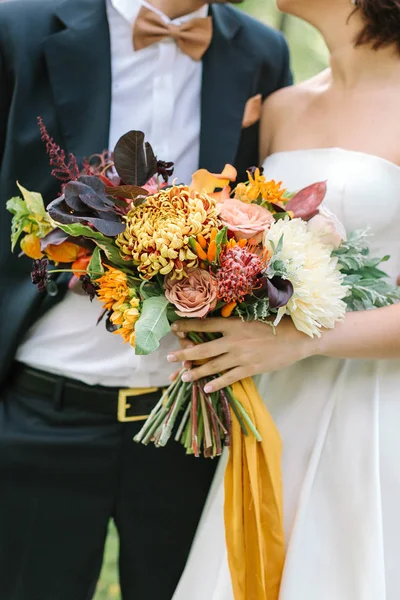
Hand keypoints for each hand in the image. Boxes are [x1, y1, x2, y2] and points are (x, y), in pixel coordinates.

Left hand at [167, 317, 315, 391]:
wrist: (297, 338)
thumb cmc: (276, 325)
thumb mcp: (253, 318)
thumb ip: (235, 323)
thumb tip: (218, 323)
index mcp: (234, 324)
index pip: (205, 324)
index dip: (187, 326)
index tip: (173, 327)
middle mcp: (234, 340)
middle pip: (203, 347)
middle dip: (184, 353)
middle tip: (169, 357)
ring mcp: (241, 356)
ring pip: (213, 365)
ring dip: (196, 371)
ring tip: (183, 376)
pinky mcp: (251, 368)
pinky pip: (229, 378)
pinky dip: (217, 384)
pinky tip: (206, 388)